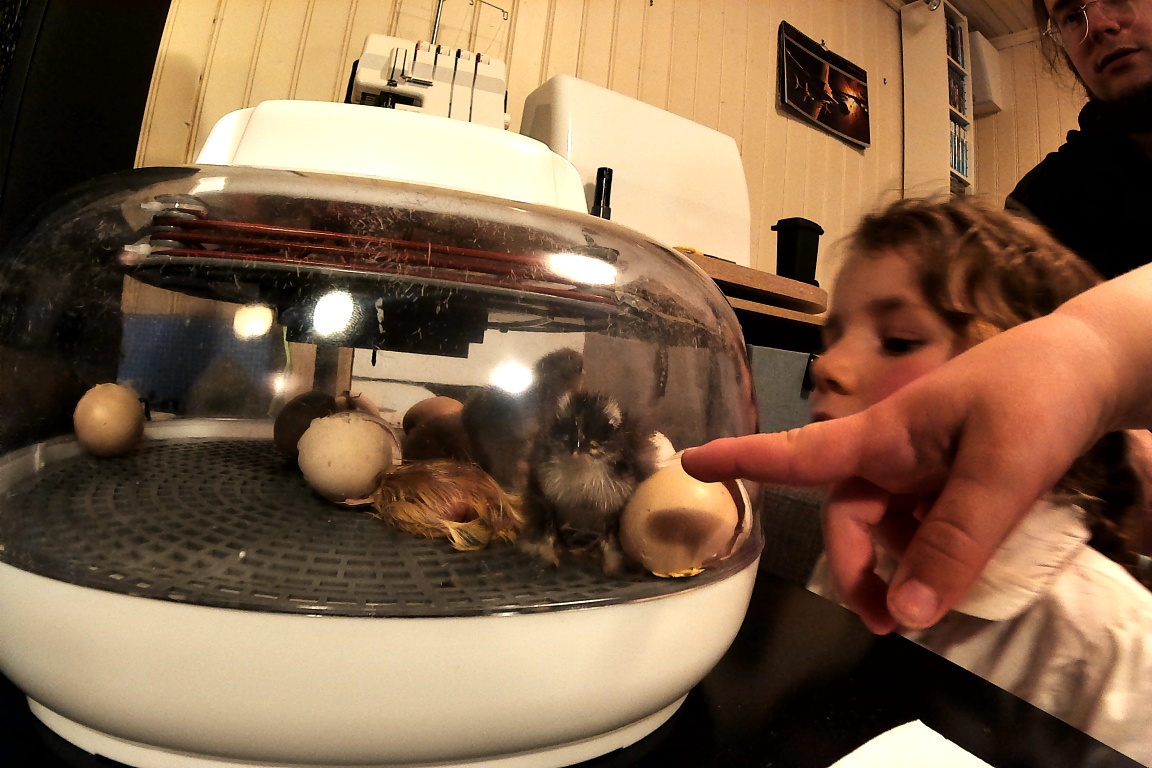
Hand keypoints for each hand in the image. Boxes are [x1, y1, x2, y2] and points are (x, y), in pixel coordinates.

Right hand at [684, 299, 1143, 632]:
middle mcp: (893, 453)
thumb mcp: (1001, 469)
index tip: (690, 463)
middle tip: (892, 623)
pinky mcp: (954, 478)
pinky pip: (927, 526)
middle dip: (861, 569)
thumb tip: (908, 613)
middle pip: (851, 518)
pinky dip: (936, 554)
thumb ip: (956, 541)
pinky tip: (961, 569)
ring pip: (891, 528)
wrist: (1096, 367)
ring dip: (904, 567)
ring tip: (937, 602)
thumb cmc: (1037, 394)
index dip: (743, 461)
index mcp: (884, 435)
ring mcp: (925, 466)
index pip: (799, 452)